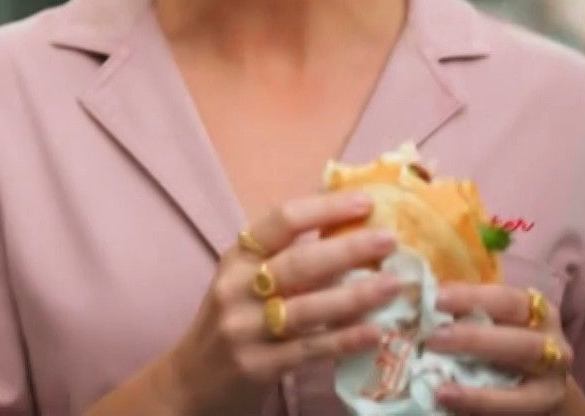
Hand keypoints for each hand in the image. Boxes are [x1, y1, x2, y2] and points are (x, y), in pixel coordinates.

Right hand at [165, 191, 407, 415]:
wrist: (189, 383)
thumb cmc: (232, 322)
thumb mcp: (244, 281)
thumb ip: (285, 257)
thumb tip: (348, 227)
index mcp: (238, 257)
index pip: (281, 221)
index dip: (324, 208)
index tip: (365, 202)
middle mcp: (237, 288)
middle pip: (299, 263)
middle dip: (349, 249)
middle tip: (390, 240)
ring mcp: (244, 329)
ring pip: (307, 307)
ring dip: (356, 295)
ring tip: (394, 285)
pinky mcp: (256, 366)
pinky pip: (309, 350)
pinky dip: (344, 339)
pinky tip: (374, 332)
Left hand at [419, 282, 577, 413]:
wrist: (536, 384)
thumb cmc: (504, 340)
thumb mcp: (490, 319)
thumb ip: (461, 308)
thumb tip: (412, 290)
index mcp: (538, 311)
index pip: (507, 300)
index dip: (473, 298)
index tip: (437, 298)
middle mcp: (553, 343)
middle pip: (520, 342)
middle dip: (475, 341)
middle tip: (434, 340)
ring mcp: (552, 380)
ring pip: (521, 390)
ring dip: (479, 390)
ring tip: (441, 390)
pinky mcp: (542, 405)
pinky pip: (514, 408)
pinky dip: (481, 406)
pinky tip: (452, 403)